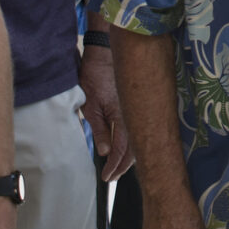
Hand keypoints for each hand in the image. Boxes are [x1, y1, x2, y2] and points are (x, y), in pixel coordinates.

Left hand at [80, 46, 134, 180]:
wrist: (105, 51)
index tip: (107, 177)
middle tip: (112, 177)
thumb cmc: (95, 74)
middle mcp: (133, 115)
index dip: (115, 166)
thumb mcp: (90, 104)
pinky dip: (132, 143)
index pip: (123, 150)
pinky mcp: (135, 104)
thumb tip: (104, 152)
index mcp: (122, 117)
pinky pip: (136, 128)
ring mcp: (136, 109)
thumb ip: (99, 129)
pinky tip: (126, 148)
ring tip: (118, 167)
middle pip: (135, 149)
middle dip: (124, 166)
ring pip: (138, 140)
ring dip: (129, 156)